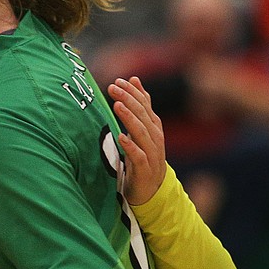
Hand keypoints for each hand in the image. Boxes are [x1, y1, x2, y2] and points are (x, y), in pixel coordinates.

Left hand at [108, 76, 165, 205]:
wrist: (151, 189)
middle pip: (143, 116)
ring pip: (142, 133)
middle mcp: (155, 138)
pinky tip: (121, 137)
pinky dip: (130, 146)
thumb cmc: (143, 155)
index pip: (145, 105)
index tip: (118, 81)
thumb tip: (134, 79)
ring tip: (117, 105)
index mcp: (153, 127)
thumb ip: (140, 106)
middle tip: (113, 87)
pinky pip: (138, 156)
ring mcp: (152, 154)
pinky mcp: (145, 170)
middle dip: (128, 100)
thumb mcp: (142, 129)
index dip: (133, 92)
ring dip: (129, 118)